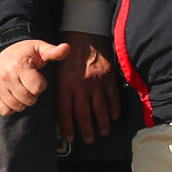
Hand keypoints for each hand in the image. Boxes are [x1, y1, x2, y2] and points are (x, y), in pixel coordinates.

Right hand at [0, 38, 67, 117]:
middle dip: (32, 95)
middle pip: (28, 100)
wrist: (0, 51)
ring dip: (22, 102)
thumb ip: (54, 51)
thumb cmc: (24, 53)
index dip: (40, 85)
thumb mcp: (39, 49)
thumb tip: (67, 48)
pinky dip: (10, 107)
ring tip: (21, 89)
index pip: (37, 88)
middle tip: (28, 84)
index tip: (36, 77)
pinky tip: (12, 96)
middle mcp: (6, 76)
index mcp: (20, 66)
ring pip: (17, 107)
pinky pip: (5, 111)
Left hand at [54, 31, 121, 146]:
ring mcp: (96, 83)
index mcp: (65, 83)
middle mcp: (81, 86)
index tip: (70, 137)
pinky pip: (112, 98)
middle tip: (87, 139)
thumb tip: (59, 105)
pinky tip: (113, 116)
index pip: (66, 112)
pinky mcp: (108, 78)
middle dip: (86, 130)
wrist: (86, 31)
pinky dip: (114, 109)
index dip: (68, 127)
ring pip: (100, 110)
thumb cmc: (69, 49)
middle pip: (84, 114)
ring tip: (102, 132)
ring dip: (101, 123)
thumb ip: (59, 85)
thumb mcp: (57, 66)